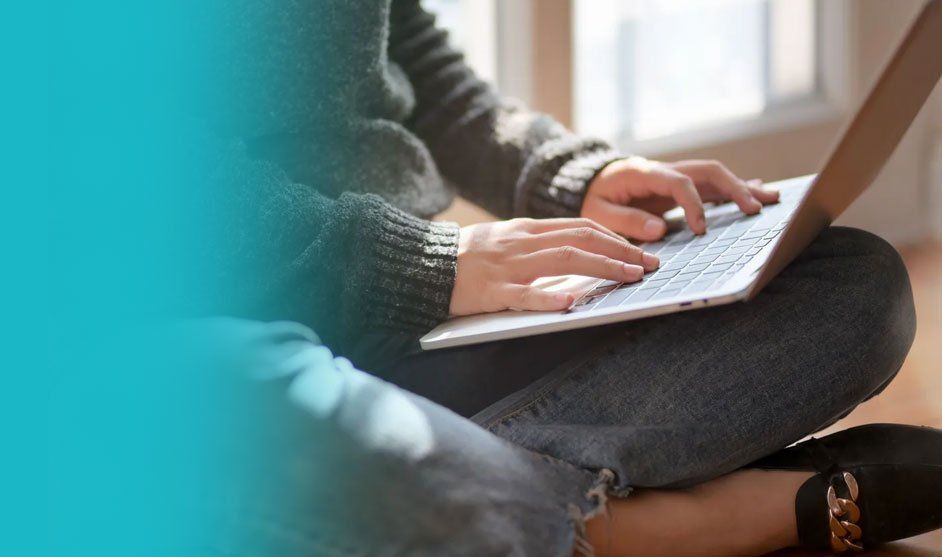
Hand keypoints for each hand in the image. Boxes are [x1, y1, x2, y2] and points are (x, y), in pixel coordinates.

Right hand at [449, 218, 658, 314]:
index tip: (639, 250)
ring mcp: (508, 266)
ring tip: (630, 276)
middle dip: (621, 251)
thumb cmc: (466, 256)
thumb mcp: (506, 241)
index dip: (614, 237)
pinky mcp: (492, 291)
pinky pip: (523, 294)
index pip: (580, 226)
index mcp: (527, 229)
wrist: (424, 263)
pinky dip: (549, 296)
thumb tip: (577, 252)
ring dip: (602, 267)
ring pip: (563, 260)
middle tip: (650, 265)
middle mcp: (522, 242)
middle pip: (581, 239)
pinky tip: (571, 302)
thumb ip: (537, 244)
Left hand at [581, 157, 779, 240]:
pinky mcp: (678, 185)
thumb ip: (626, 220)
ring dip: (742, 187)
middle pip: (706, 171)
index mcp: (642, 173)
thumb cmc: (592, 198)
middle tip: (754, 208)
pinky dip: (733, 189)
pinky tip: (756, 194)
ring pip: (713, 176)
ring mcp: (674, 176)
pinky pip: (710, 185)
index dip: (693, 205)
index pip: (679, 182)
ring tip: (770, 199)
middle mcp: (663, 170)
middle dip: (733, 188)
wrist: (586, 182)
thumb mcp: (598, 213)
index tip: (700, 230)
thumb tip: (661, 229)